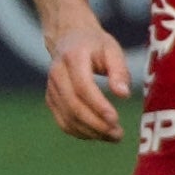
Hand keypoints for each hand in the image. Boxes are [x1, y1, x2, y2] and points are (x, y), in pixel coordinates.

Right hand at [39, 13, 130, 144]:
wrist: (69, 38)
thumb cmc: (95, 44)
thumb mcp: (112, 49)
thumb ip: (119, 71)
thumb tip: (123, 95)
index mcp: (72, 57)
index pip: (82, 86)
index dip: (98, 105)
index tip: (116, 119)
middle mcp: (57, 73)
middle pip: (73, 106)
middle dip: (97, 124)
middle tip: (118, 134)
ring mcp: (51, 88)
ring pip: (67, 117)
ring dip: (90, 132)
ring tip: (113, 136)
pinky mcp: (51, 99)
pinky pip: (63, 121)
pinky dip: (80, 132)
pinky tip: (98, 134)